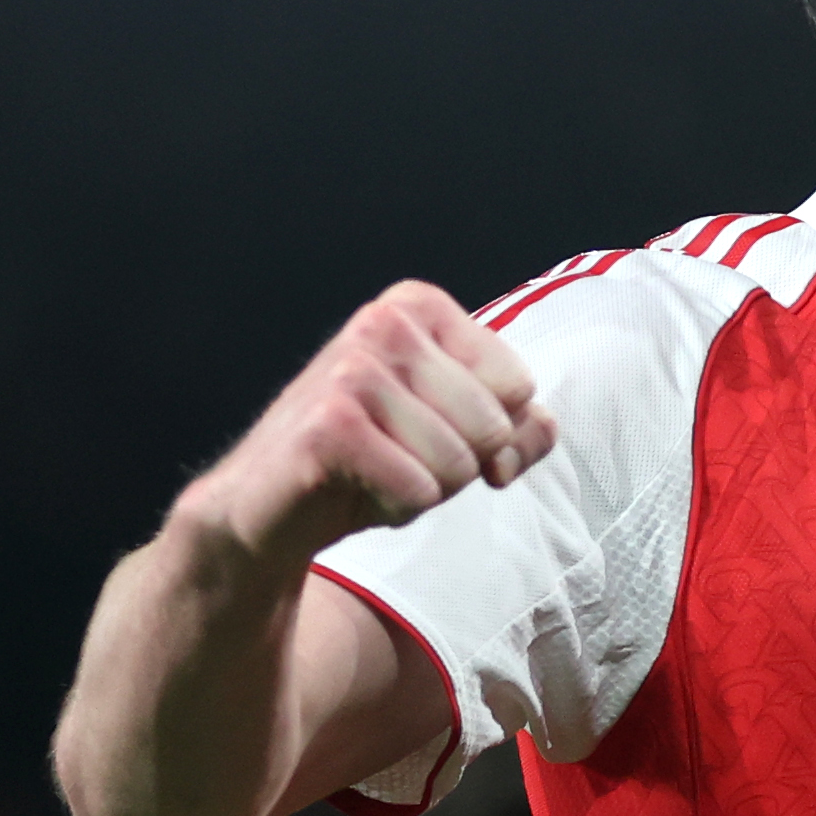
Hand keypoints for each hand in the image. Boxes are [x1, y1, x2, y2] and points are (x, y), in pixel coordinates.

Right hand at [169, 282, 555, 571]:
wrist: (269, 506)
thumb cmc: (369, 461)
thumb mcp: (454, 438)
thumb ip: (517, 428)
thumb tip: (546, 425)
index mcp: (418, 306)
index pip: (518, 385)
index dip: (492, 434)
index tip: (438, 435)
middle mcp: (384, 322)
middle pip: (492, 426)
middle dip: (457, 467)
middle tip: (397, 460)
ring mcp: (352, 369)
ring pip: (459, 461)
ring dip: (424, 491)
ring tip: (375, 474)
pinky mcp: (328, 425)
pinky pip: (419, 487)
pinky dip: (397, 508)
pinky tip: (355, 491)